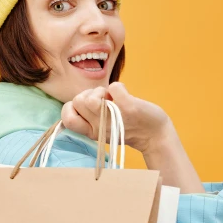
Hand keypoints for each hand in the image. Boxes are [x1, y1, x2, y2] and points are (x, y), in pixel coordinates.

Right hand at [61, 82, 175, 154]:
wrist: (154, 135)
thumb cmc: (127, 127)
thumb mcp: (103, 127)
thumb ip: (90, 116)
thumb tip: (80, 99)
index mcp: (91, 131)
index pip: (67, 120)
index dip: (70, 108)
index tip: (86, 107)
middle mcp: (99, 127)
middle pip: (77, 101)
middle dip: (88, 94)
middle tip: (102, 100)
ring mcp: (113, 117)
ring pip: (90, 97)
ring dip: (100, 90)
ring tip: (110, 97)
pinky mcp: (128, 108)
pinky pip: (114, 87)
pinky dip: (118, 86)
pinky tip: (124, 94)